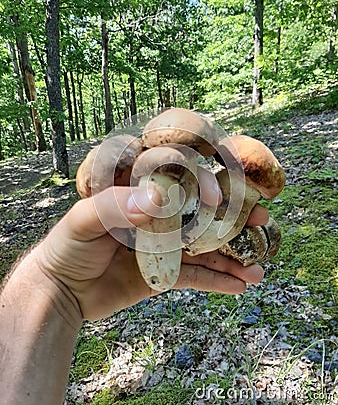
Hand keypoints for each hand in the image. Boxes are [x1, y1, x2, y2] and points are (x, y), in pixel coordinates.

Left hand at [34, 173, 265, 320]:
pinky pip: (196, 276)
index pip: (180, 177)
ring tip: (259, 264)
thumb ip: (114, 207)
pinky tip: (242, 285)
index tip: (234, 180)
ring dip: (233, 255)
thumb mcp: (83, 222)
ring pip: (205, 247)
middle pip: (202, 213)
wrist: (61, 291)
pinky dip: (218, 281)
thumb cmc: (67, 247)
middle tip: (261, 219)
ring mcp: (164, 245)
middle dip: (233, 216)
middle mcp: (159, 216)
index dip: (208, 178)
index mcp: (140, 193)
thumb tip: (156, 199)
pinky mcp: (165, 273)